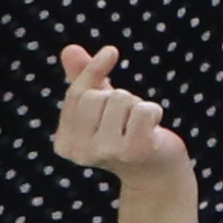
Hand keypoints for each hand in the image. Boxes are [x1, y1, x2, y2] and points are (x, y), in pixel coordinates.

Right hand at [48, 41, 188, 191]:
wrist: (158, 173)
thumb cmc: (126, 134)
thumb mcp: (101, 106)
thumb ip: (83, 79)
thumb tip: (69, 48)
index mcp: (64, 143)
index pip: (76, 94)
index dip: (94, 70)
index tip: (111, 52)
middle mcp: (80, 152)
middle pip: (96, 96)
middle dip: (118, 97)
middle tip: (128, 119)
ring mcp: (106, 152)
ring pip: (120, 99)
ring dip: (136, 105)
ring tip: (139, 126)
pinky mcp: (135, 150)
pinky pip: (143, 109)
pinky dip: (153, 111)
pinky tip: (153, 129)